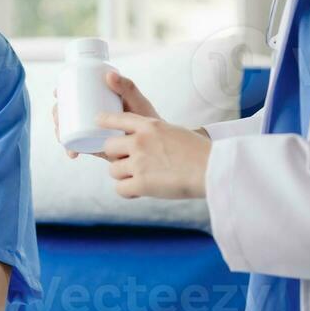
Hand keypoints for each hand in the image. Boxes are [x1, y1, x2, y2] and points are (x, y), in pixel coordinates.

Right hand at [53, 71, 162, 160]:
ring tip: (63, 136)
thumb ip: (128, 88)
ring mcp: (94, 132)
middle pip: (68, 112)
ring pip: (70, 129)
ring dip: (60, 131)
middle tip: (59, 118)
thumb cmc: (149, 120)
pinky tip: (71, 153)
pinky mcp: (96, 147)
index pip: (76, 94)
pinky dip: (71, 149)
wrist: (159, 147)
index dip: (63, 93)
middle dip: (58, 115)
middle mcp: (94, 116)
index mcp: (101, 101)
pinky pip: (79, 146)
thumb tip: (109, 75)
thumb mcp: (137, 103)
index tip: (58, 92)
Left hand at [95, 110, 211, 199]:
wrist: (212, 169)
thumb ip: (154, 135)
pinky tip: (140, 191)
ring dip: (123, 175)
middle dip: (115, 156)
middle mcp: (140, 141)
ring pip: (113, 170)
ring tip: (141, 178)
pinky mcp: (140, 183)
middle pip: (109, 147)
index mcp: (150, 125)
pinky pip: (120, 189)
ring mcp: (139, 162)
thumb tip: (138, 143)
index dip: (104, 121)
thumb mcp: (174, 132)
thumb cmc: (199, 153)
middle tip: (129, 163)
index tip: (97, 122)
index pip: (118, 118)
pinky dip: (128, 192)